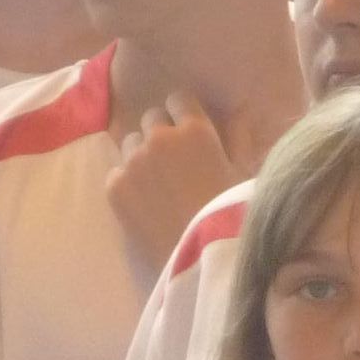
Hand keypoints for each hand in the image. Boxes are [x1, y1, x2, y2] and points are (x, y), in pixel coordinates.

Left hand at [106, 93, 247, 273]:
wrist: (206, 260)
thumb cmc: (234, 216)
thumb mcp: (244, 172)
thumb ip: (237, 137)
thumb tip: (239, 112)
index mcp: (195, 129)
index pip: (178, 99)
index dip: (182, 115)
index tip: (187, 133)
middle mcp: (160, 138)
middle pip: (150, 118)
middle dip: (160, 133)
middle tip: (171, 161)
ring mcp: (133, 163)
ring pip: (130, 143)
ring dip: (141, 155)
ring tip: (155, 183)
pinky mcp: (115, 188)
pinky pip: (116, 173)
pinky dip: (126, 183)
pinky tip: (142, 202)